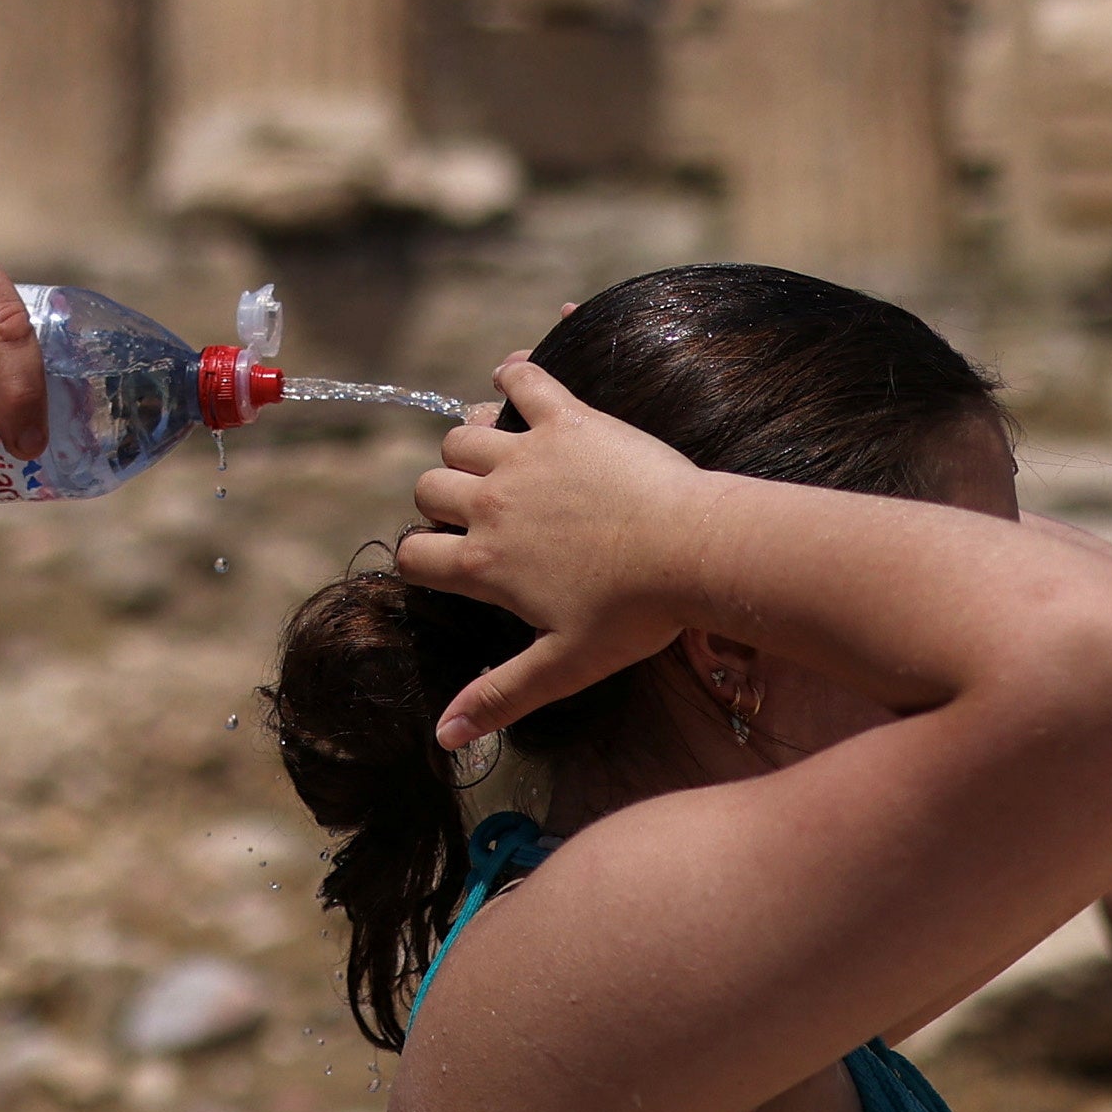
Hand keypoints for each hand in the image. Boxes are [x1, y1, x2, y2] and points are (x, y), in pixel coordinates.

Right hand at [395, 357, 706, 746]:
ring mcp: (527, 457)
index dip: (422, 561)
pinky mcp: (567, 421)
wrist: (697, 552)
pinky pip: (523, 380)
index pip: (414, 555)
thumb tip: (442, 737)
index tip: (447, 563)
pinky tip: (512, 377)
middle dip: (442, 501)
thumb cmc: (636, 616)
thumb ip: (499, 697)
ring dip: (469, 446)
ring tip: (496, 459)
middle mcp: (492, 504)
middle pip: (428, 488)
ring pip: (460, 437)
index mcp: (486, 565)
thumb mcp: (564, 666)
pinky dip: (513, 374)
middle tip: (480, 513)